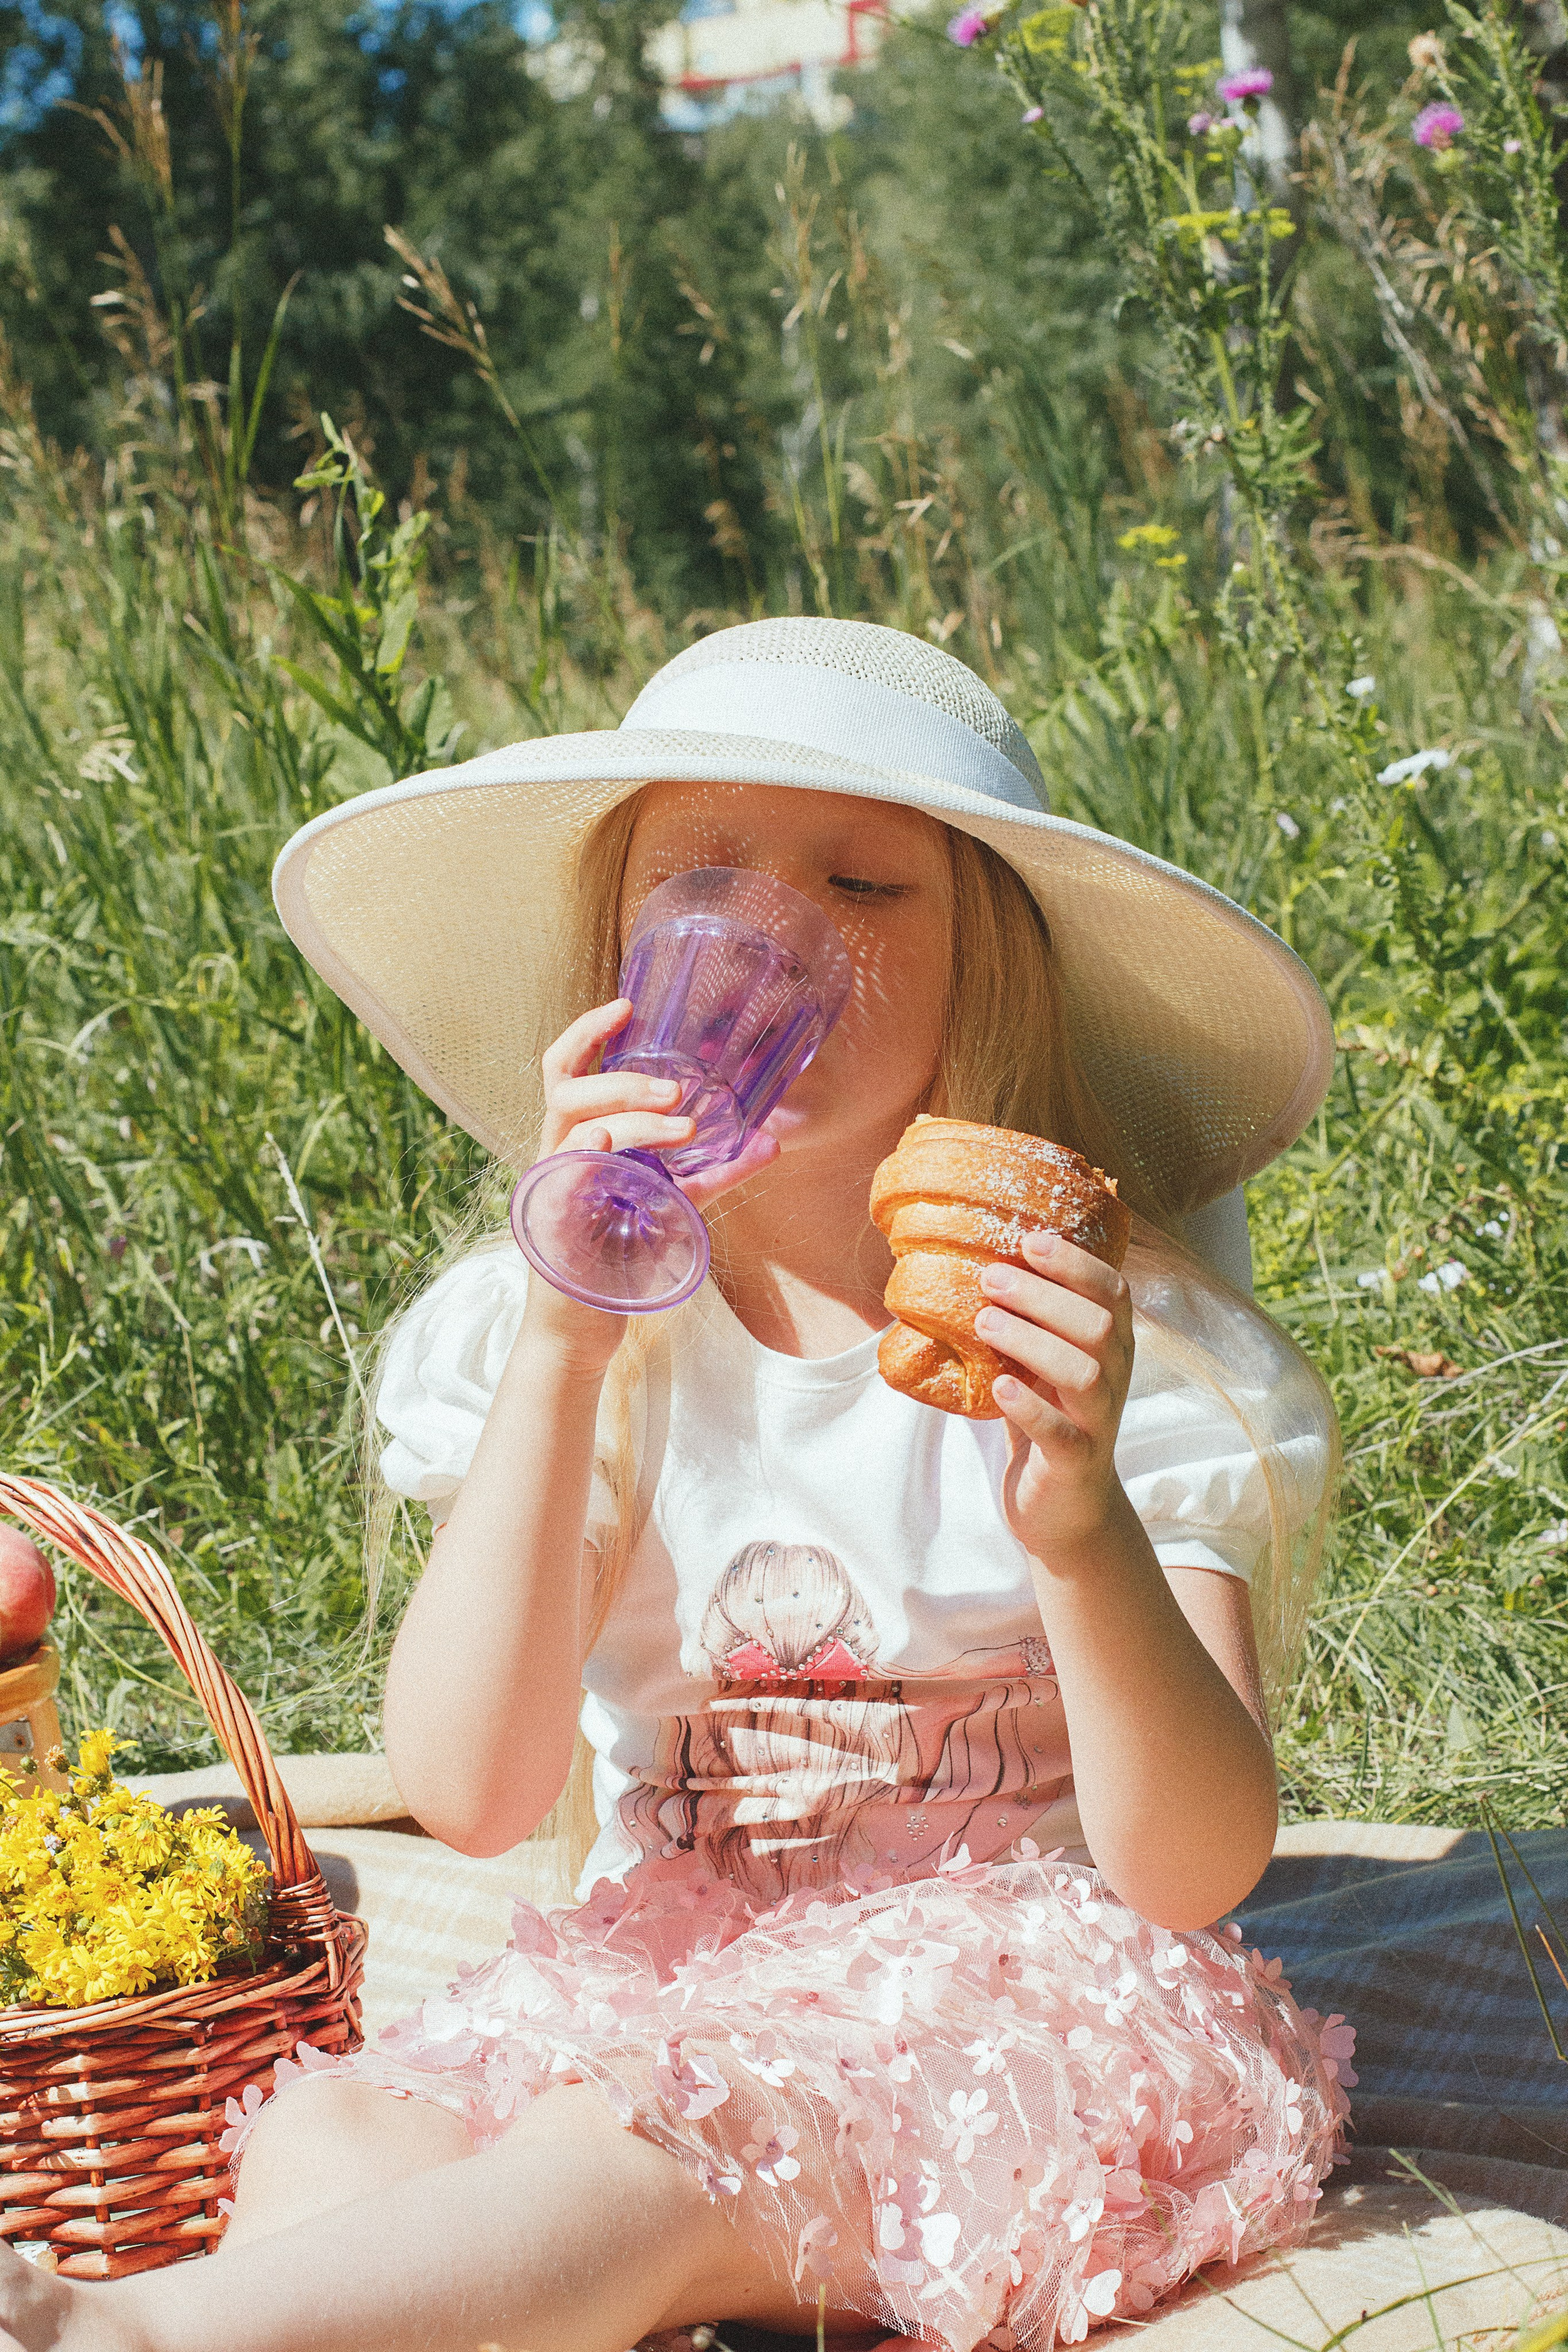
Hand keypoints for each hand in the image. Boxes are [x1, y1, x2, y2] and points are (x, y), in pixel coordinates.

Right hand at [521, 999, 781, 1370]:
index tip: (627, 1006)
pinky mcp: (551, 1220)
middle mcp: (556, 1153)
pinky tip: (623, 1152)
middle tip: (677, 1090)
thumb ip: (715, 1171)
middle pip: (567, 1087)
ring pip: (573, 1125)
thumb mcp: (674, 1202)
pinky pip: (566, 1173)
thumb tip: (771, 1141)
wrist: (583, 1329)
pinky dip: (596, 1154)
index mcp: (576, 1138)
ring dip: (628, 1116)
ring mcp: (549, 1184)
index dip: (589, 1032)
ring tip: (681, 1126)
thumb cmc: (620, 1258)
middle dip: (623, 1079)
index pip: (567, 1069)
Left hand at [973, 1230, 1135, 1563]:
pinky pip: (1061, 1434)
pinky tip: (999, 1387)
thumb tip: (974, 1265)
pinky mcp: (1076, 1464)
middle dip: (1045, 1296)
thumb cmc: (1047, 1421)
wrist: (1064, 1509)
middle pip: (1099, 1326)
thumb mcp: (1040, 1367)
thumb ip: (1025, 1324)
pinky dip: (1030, 1407)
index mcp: (1110, 1349)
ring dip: (1033, 1342)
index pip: (1113, 1293)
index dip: (1076, 1264)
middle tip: (990, 1278)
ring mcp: (1098, 1423)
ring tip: (984, 1324)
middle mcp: (1114, 1380)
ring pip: (1085, 1374)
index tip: (1029, 1240)